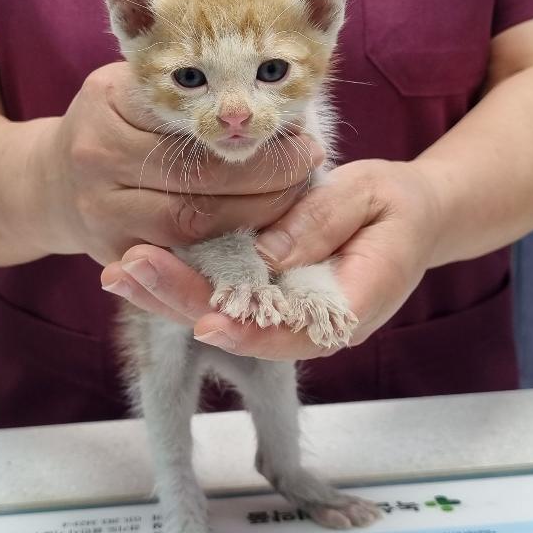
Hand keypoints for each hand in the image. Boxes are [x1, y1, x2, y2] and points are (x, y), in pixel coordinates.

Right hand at [38, 62, 323, 263]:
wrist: (51, 183)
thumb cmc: (115, 126)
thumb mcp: (138, 88)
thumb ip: (193, 92)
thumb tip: (283, 102)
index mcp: (108, 103)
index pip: (192, 116)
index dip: (252, 129)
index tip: (299, 129)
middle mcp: (97, 156)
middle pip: (198, 173)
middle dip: (266, 173)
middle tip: (308, 164)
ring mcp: (101, 211)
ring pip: (192, 220)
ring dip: (254, 213)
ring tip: (292, 199)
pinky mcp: (113, 254)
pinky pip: (181, 255)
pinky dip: (227, 247)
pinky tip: (260, 234)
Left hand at [99, 159, 443, 359]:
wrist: (415, 215)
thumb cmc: (397, 205)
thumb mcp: (370, 197)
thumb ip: (322, 223)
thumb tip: (266, 253)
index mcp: (347, 310)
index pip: (291, 335)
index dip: (246, 331)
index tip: (204, 317)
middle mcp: (308, 324)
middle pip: (239, 330)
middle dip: (180, 304)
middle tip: (130, 270)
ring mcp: (284, 313)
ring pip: (219, 317)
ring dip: (166, 296)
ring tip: (117, 271)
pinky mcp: (266, 293)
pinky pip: (220, 296)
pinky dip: (178, 281)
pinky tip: (136, 265)